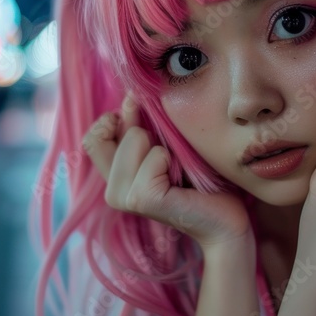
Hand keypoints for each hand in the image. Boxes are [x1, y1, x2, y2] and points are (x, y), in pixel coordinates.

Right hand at [83, 93, 252, 250]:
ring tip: (175, 171)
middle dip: (143, 132)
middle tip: (168, 159)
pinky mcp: (141, 200)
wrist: (224, 219)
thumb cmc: (198, 181)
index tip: (139, 127)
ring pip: (134, 138)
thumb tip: (130, 96)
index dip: (110, 123)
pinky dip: (171, 159)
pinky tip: (180, 181)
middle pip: (110, 132)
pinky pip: (154, 156)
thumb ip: (139, 126)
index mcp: (114, 177)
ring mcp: (123, 198)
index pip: (91, 138)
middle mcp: (113, 190)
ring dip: (161, 147)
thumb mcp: (163, 146)